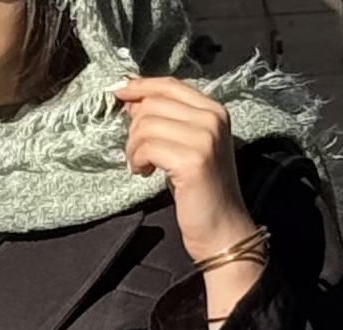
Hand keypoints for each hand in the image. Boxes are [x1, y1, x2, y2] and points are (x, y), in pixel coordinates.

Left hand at [115, 76, 257, 268]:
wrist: (223, 231)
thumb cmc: (201, 193)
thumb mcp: (186, 147)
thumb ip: (166, 121)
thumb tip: (132, 101)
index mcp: (214, 111)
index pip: (169, 85)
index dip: (140, 87)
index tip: (119, 93)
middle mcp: (212, 119)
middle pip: (153, 103)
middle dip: (135, 128)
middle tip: (137, 153)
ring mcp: (204, 138)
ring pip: (146, 124)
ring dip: (134, 147)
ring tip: (141, 166)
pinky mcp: (192, 160)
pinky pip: (147, 146)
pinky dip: (138, 160)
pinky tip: (144, 173)